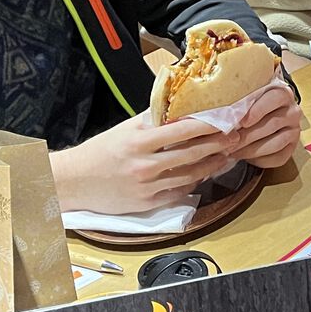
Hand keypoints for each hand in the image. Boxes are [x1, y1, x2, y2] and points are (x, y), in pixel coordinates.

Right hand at [51, 112, 235, 212]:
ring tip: (227, 154)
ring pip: (190, 175)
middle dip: (218, 144)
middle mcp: (145, 164)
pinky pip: (178, 192)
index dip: (207, 125)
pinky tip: (205, 173)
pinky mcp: (147, 204)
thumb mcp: (125, 129)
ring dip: (212, 164)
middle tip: (236, 136)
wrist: (73, 182)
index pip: (182, 130)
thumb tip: (180, 107)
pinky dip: (194, 182)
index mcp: (139, 141)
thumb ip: (153, 120)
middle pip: (192, 153)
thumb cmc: (100, 152)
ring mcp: (147, 186)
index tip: (225, 118)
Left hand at [230, 84, 301, 168]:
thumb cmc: (252, 106)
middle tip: (229, 142)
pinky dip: (261, 160)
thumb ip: (241, 102)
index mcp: (283, 94)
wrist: (266, 116)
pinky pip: (279, 157)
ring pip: (276, 143)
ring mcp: (294, 131)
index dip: (257, 110)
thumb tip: (222, 113)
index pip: (274, 99)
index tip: (241, 122)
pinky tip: (246, 158)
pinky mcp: (292, 148)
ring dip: (251, 150)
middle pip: (272, 124)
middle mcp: (293, 112)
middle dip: (247, 136)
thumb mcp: (248, 97)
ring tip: (233, 151)